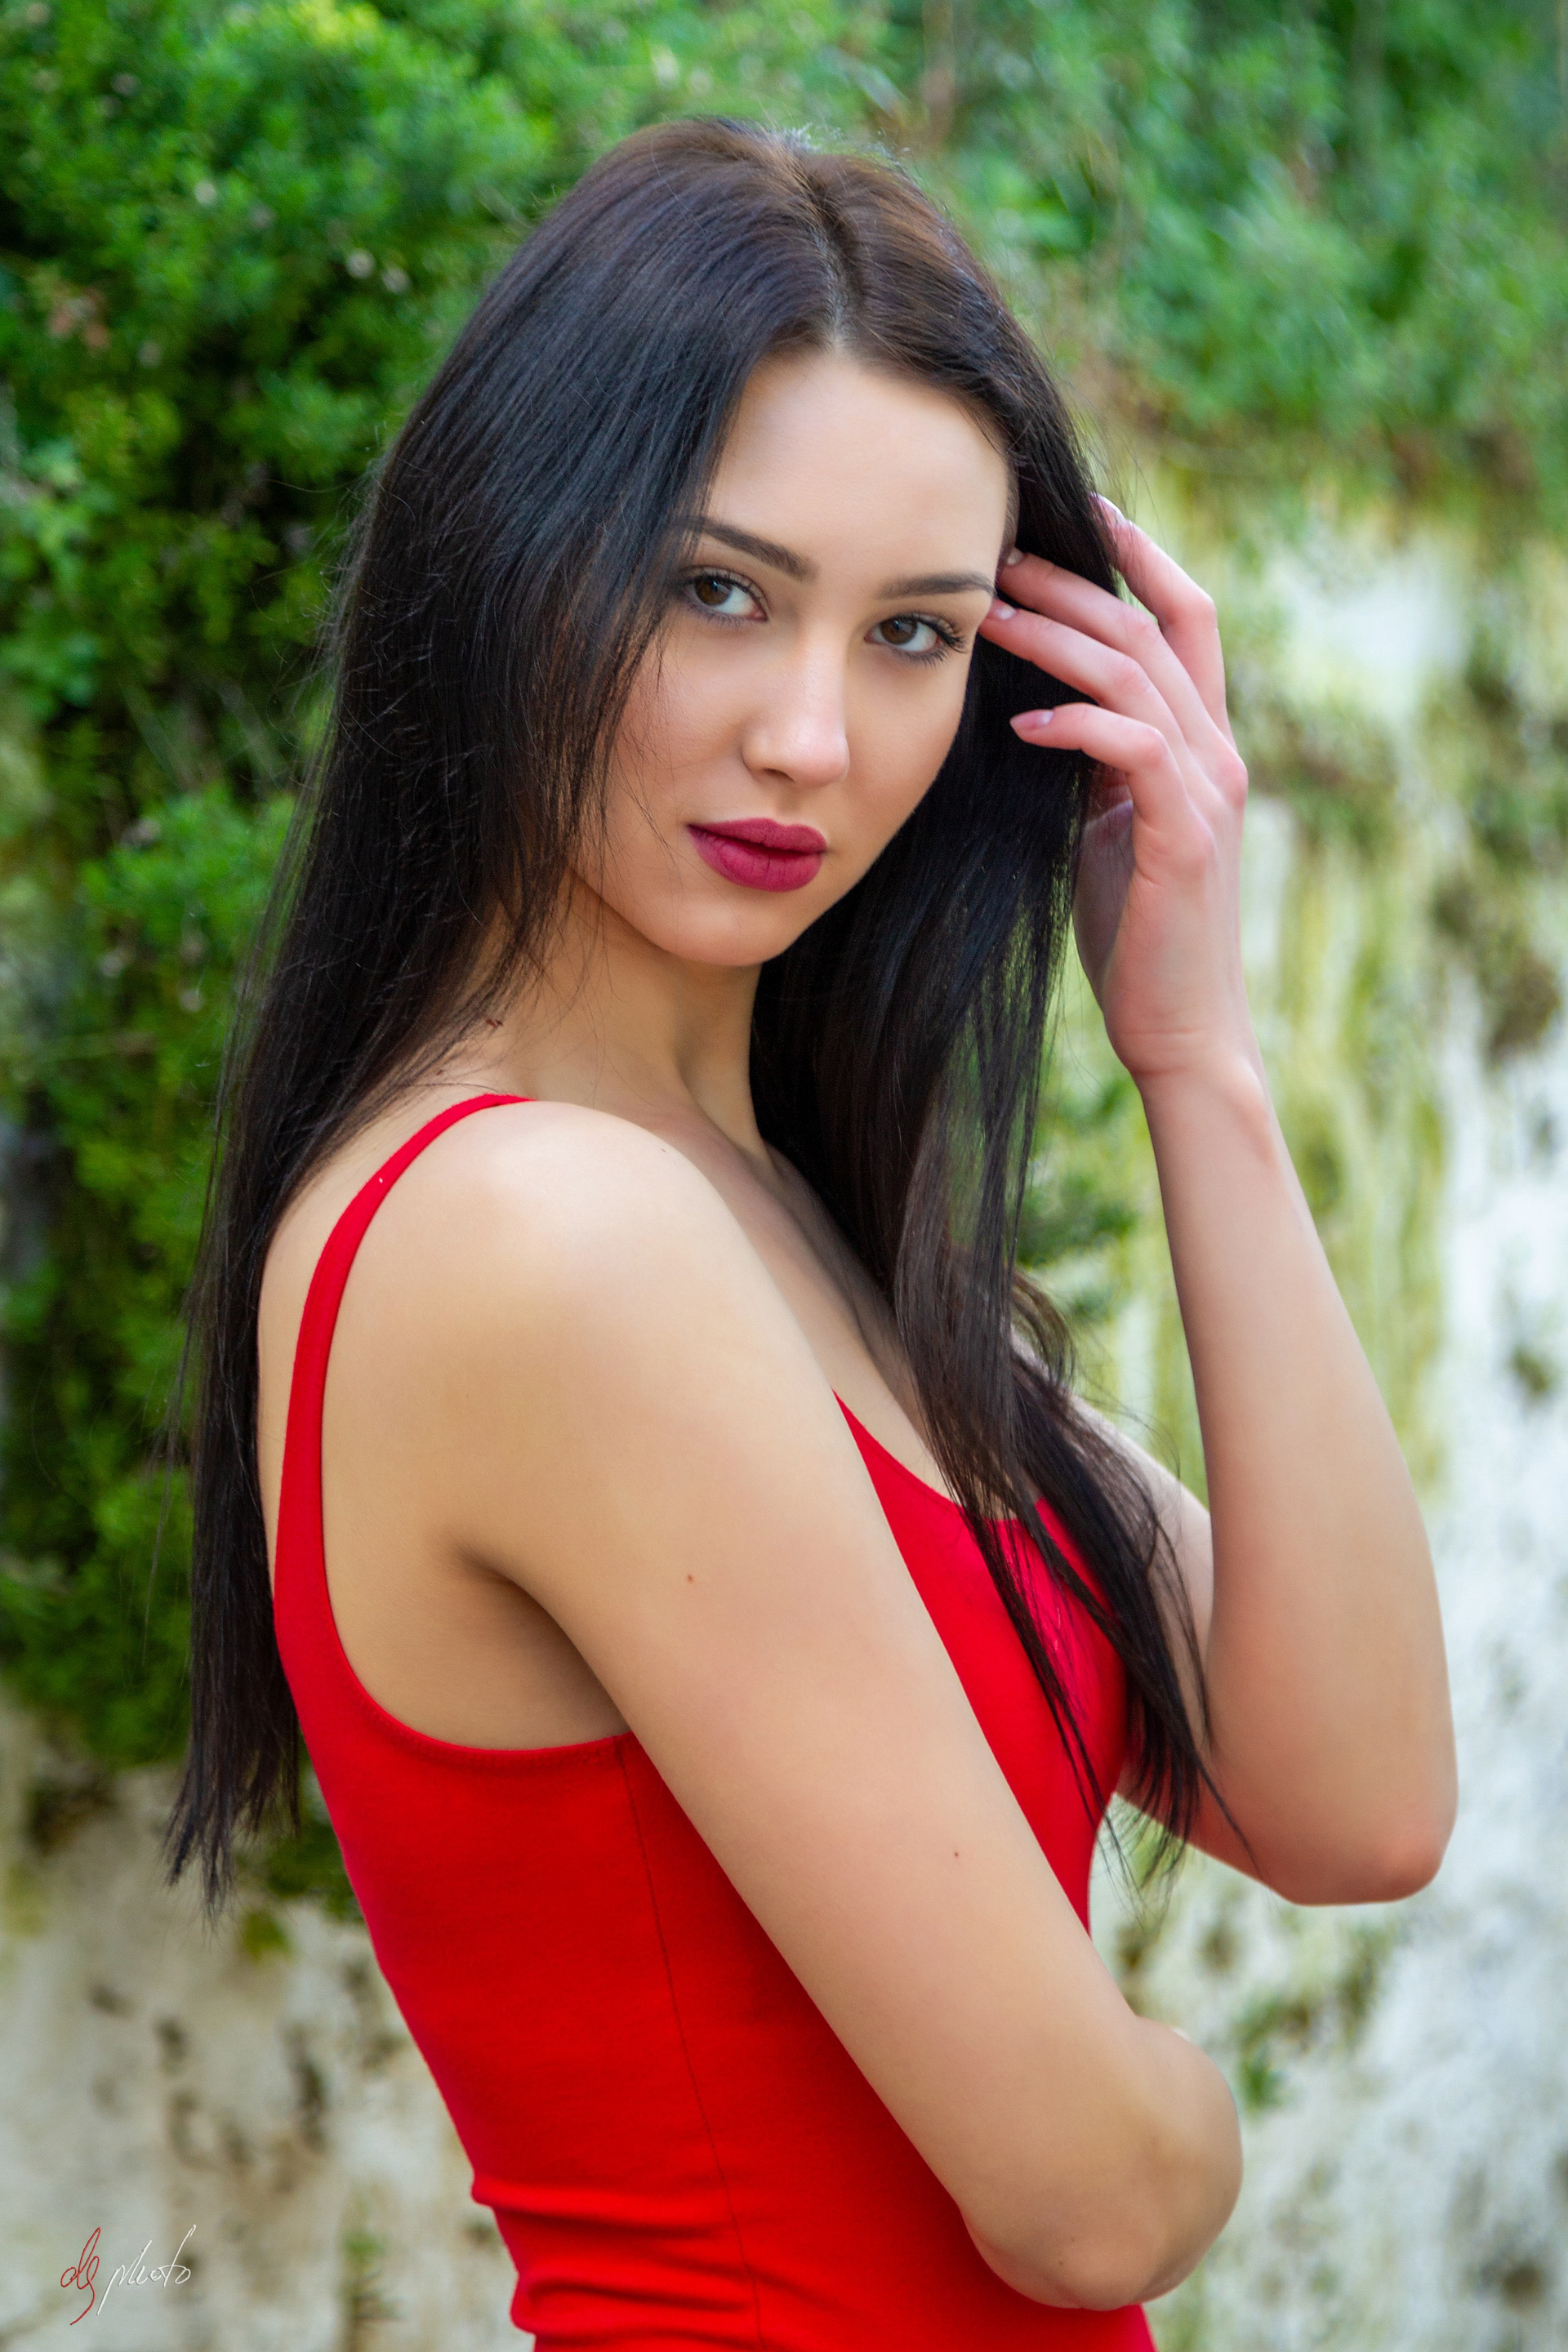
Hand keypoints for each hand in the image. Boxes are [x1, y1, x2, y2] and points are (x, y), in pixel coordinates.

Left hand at [977, 502, 1255, 1091]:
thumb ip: (1096, 764)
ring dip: (1061, 638)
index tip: (1083, 512)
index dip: (1142, 558)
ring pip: (1139, 677)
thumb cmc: (1134, 934)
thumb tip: (1042, 708)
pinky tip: (1024, 720)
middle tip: (1002, 555)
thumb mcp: (1106, 828)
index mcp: (1202, 745)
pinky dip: (1078, 724)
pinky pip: (1135, 751)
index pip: (1185, 620)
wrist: (1179, 1029)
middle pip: (1153, 630)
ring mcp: (1207, 793)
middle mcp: (1217, 754)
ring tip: (994, 615)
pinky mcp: (1184, 839)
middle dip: (1077, 583)